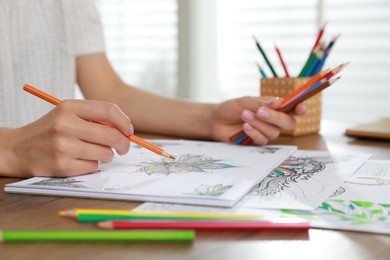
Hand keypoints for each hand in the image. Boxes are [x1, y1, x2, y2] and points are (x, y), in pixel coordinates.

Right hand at [0, 100, 132, 176]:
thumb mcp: (67, 114)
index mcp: (69, 107)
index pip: (109, 110)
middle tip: (123, 147)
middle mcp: (65, 125)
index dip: (124, 121)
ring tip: (93, 152)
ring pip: (105, 153)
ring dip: (106, 155)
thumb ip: (94, 117)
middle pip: (111, 135)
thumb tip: (126, 130)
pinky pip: (93, 166)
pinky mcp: (62, 165)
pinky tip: (79, 160)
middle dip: (123, 143)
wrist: (17, 149)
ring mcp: (63, 146)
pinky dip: (92, 165)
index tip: (129, 130)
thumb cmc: (50, 130)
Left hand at [209, 96, 305, 144]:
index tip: (300, 108)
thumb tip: (279, 103)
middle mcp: (274, 120)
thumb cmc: (232, 108)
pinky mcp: (258, 141)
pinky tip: (244, 126)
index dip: (299, 108)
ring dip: (259, 123)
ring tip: (244, 115)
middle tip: (260, 112)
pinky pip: (263, 140)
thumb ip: (262, 103)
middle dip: (276, 118)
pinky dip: (254, 132)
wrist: (216, 120)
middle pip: (288, 123)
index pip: (292, 108)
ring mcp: (266, 131)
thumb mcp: (245, 102)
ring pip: (274, 132)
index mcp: (275, 107)